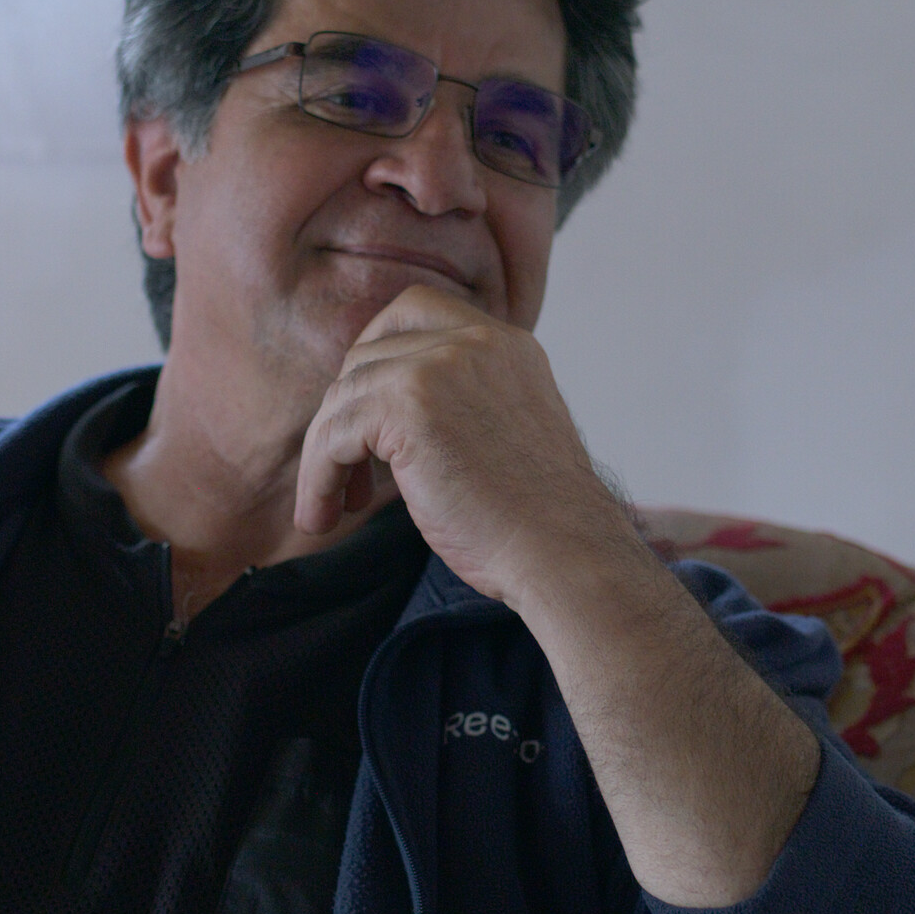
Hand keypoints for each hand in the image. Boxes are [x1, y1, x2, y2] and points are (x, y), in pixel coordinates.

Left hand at [298, 284, 818, 906]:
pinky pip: (341, 422)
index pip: (419, 318)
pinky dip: (327, 472)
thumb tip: (434, 447)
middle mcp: (490, 344)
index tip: (363, 451)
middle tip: (338, 481)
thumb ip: (479, 433)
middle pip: (373, 341)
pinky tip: (334, 519)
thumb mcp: (518, 475)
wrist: (586, 595)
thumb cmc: (559, 559)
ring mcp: (458, 368)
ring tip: (332, 510)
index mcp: (515, 354)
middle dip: (348, 407)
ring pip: (349, 387)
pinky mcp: (423, 405)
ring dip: (331, 450)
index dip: (381, 374)